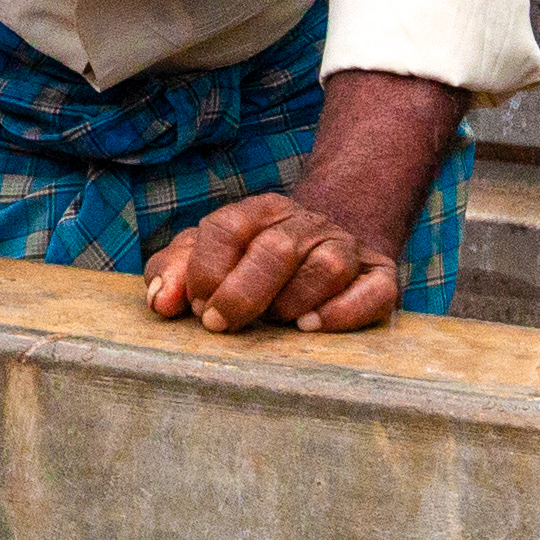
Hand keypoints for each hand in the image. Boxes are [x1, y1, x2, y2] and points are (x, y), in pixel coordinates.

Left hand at [145, 192, 397, 332]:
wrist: (325, 247)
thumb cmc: (250, 262)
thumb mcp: (204, 256)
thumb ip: (172, 272)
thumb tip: (160, 301)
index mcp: (258, 211)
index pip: (227, 226)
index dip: (206, 270)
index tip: (196, 305)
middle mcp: (304, 222)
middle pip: (276, 249)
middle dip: (241, 295)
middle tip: (220, 325)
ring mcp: (345, 246)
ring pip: (327, 267)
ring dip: (291, 303)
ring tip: (274, 322)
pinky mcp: (379, 276)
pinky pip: (374, 290)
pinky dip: (342, 313)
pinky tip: (310, 327)